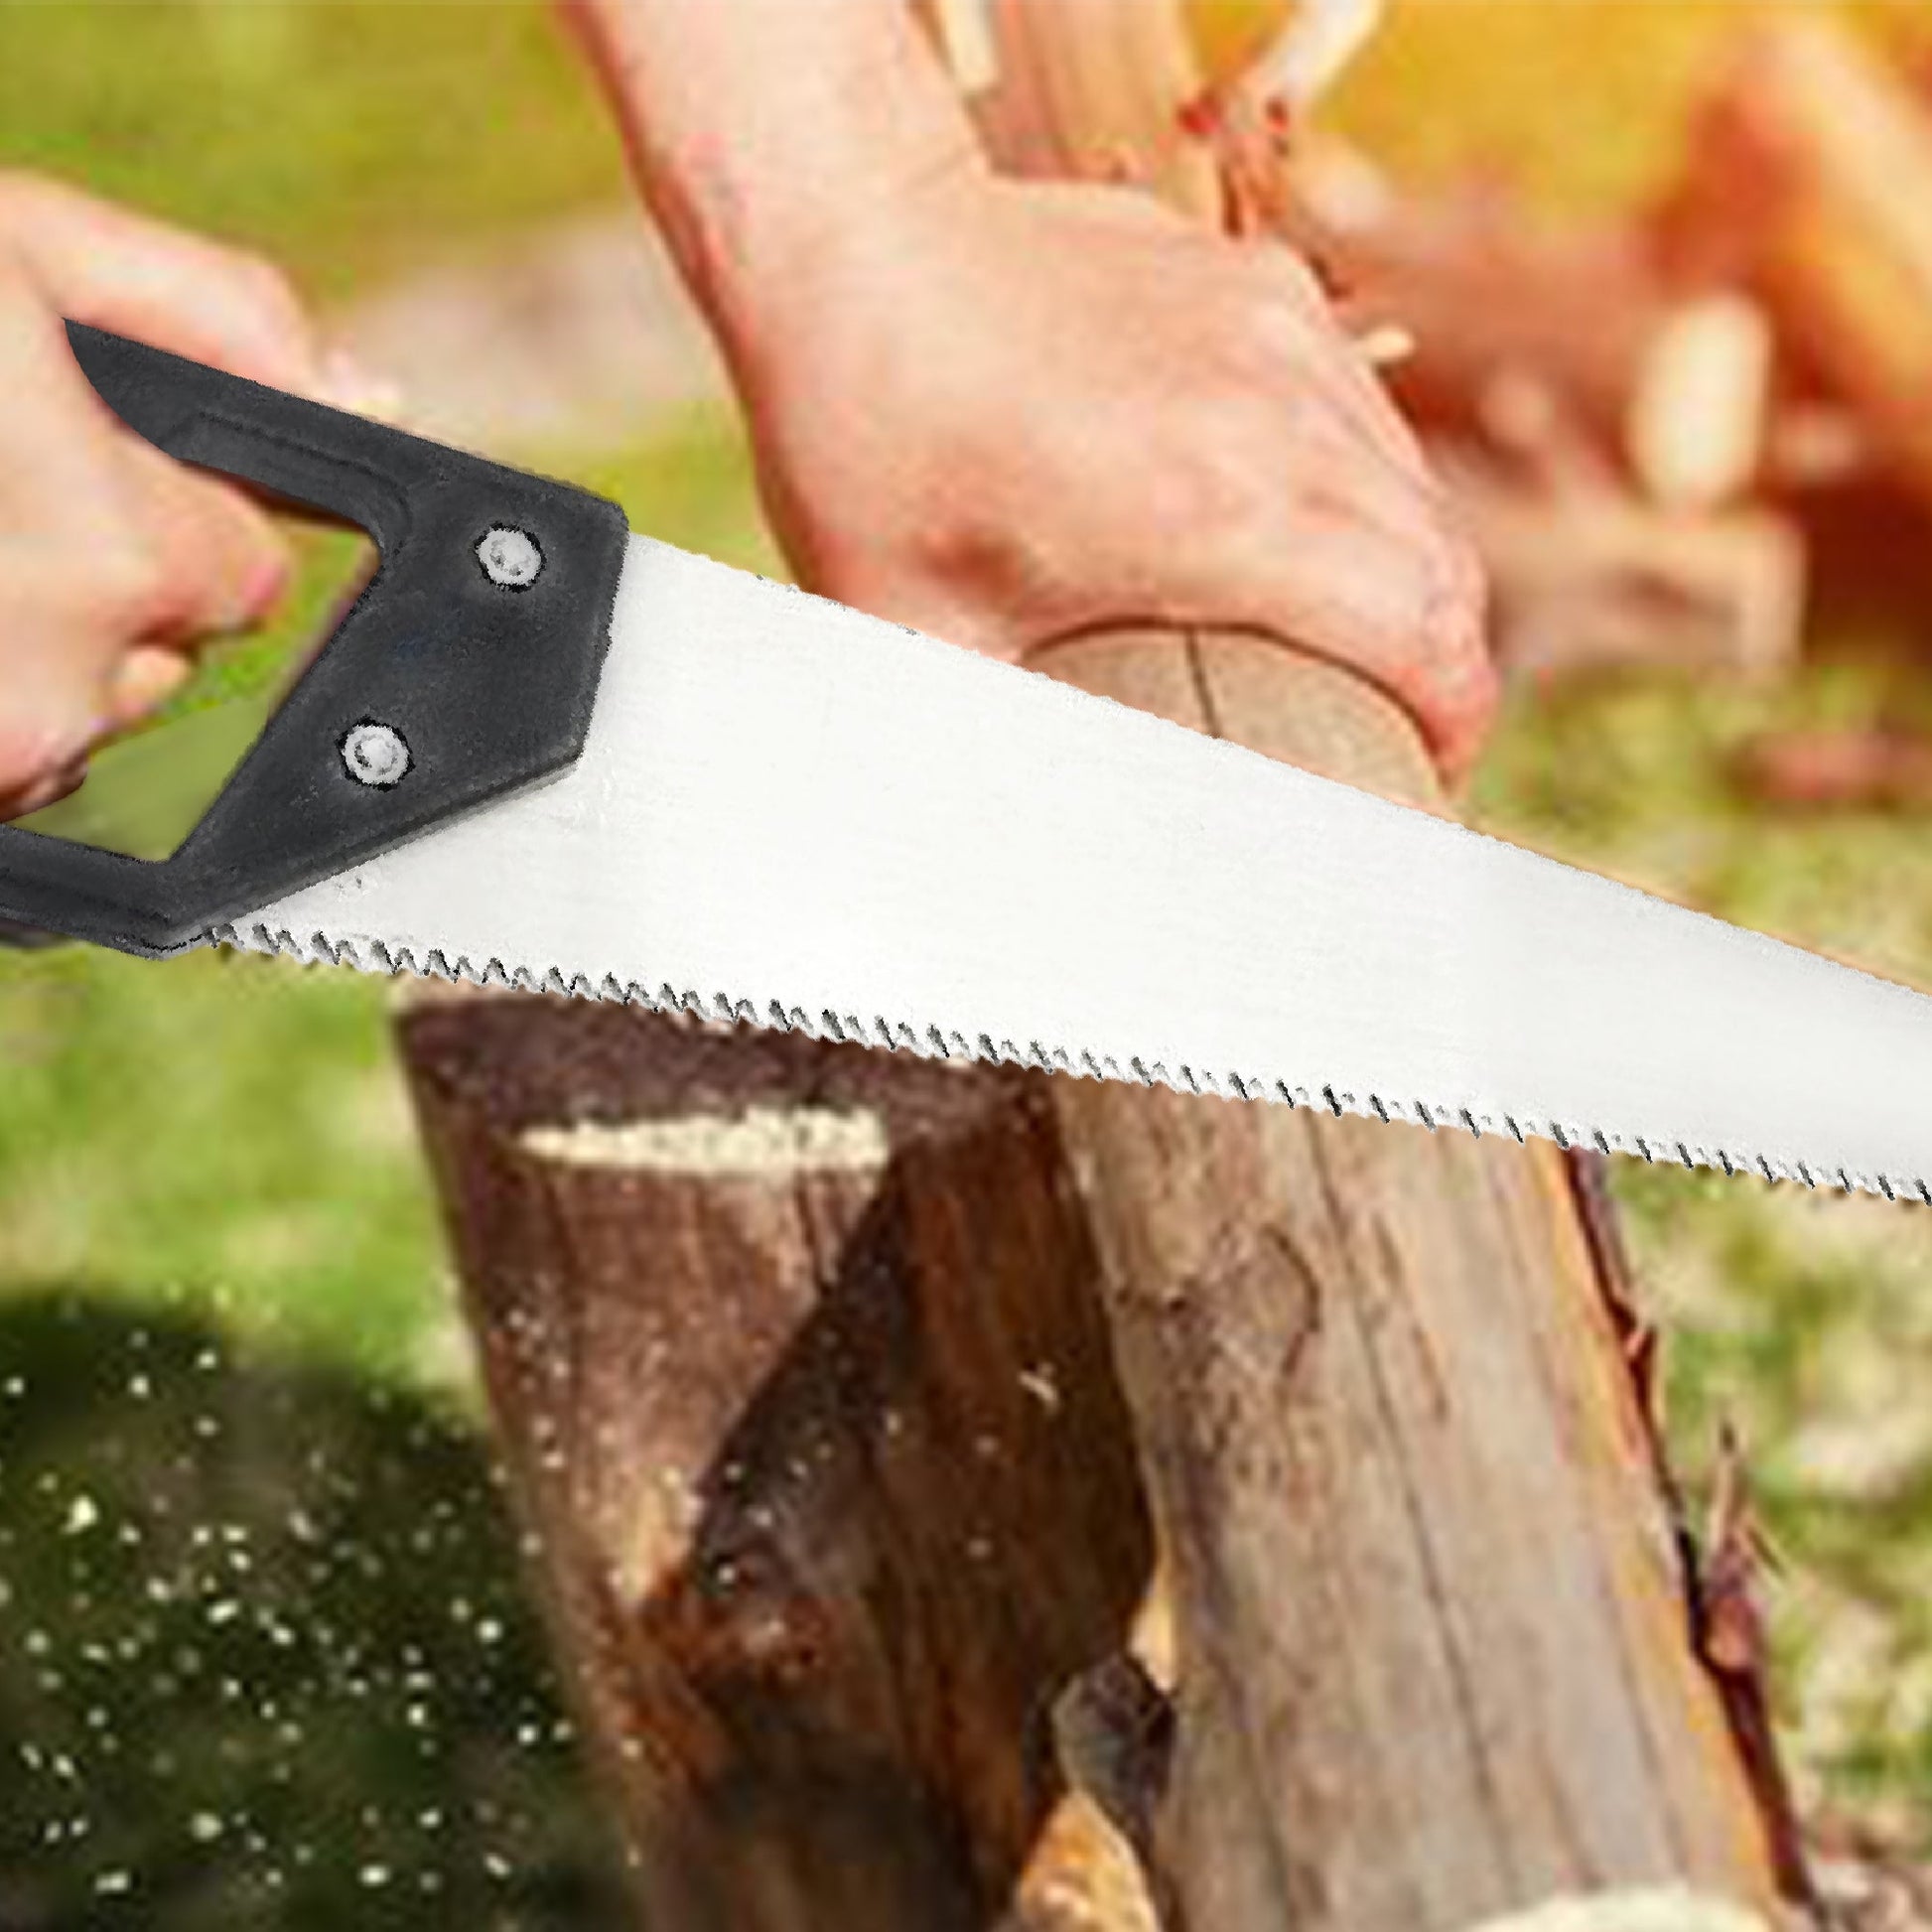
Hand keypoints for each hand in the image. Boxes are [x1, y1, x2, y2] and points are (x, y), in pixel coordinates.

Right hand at [0, 176, 342, 817]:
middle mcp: (56, 692)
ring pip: (63, 724)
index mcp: (114, 552)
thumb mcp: (21, 256)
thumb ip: (223, 326)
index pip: (236, 576)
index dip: (159, 510)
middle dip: (85, 584)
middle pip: (153, 660)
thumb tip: (371, 409)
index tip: (73, 465)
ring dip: (6, 655)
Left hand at [725, 173, 1495, 777]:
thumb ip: (998, 749)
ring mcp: (1279, 335)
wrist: (853, 245)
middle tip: (1395, 729)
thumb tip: (1020, 868)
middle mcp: (1277, 417)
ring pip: (1412, 482)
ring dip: (1407, 573)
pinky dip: (1359, 489)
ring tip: (1355, 643)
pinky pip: (1357, 412)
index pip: (1424, 628)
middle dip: (1442, 662)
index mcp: (1214, 517)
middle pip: (1442, 562)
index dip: (1455, 716)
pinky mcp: (1257, 288)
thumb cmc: (870, 450)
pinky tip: (1300, 530)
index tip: (1432, 769)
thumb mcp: (920, 643)